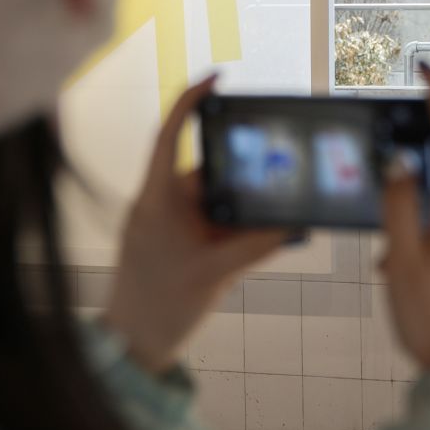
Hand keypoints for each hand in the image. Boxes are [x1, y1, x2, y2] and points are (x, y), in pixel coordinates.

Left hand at [100, 76, 290, 372]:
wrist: (133, 350)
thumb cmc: (160, 310)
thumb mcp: (218, 275)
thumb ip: (259, 244)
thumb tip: (296, 221)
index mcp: (156, 200)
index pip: (171, 136)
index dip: (192, 102)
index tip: (218, 79)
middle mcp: (160, 204)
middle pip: (209, 170)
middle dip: (246, 174)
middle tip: (282, 174)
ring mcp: (167, 224)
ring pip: (217, 200)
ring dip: (246, 209)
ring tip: (278, 219)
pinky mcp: (177, 242)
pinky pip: (214, 222)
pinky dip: (239, 227)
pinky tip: (266, 238)